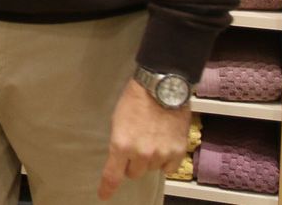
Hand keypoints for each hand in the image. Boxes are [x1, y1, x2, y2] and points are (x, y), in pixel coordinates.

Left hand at [98, 79, 190, 200]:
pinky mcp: (178, 151)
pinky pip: (169, 168)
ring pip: (152, 169)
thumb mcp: (118, 120)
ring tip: (152, 139)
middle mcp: (141, 153)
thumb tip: (120, 158)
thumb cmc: (135, 100)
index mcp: (121, 144)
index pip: (112, 175)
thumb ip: (119, 142)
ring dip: (150, 160)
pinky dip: (166, 161)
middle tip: (136, 148)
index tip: (103, 196)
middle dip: (132, 164)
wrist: (162, 87)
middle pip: (134, 173)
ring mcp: (161, 153)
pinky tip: (164, 146)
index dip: (107, 188)